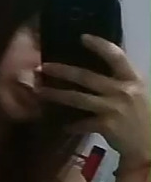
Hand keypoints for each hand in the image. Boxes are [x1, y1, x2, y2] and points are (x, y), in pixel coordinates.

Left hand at [38, 35, 150, 163]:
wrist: (150, 144)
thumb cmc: (145, 116)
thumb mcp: (139, 91)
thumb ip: (123, 80)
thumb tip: (104, 67)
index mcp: (133, 78)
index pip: (116, 56)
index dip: (99, 45)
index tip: (82, 37)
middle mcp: (122, 90)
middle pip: (87, 77)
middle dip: (63, 71)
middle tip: (44, 67)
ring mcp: (112, 108)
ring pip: (78, 98)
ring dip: (57, 95)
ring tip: (41, 92)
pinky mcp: (105, 126)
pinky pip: (82, 124)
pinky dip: (72, 125)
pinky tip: (64, 125)